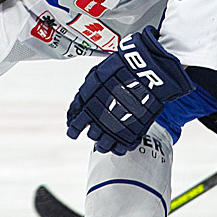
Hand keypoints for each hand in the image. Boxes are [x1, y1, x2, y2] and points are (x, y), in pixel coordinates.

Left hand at [67, 26, 193, 154]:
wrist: (142, 71)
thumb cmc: (120, 69)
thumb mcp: (95, 76)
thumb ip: (85, 94)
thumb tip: (77, 106)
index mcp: (86, 106)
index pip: (75, 123)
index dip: (74, 128)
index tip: (74, 131)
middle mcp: (98, 119)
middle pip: (91, 135)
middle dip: (93, 133)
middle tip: (98, 129)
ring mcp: (114, 127)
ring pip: (104, 145)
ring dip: (105, 144)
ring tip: (108, 141)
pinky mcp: (130, 132)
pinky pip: (122, 147)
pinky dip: (121, 147)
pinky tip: (122, 143)